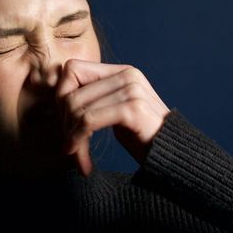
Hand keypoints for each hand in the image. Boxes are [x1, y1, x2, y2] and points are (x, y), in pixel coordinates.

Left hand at [56, 59, 170, 176]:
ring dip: (72, 137)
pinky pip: (88, 121)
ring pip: (77, 107)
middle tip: (70, 147)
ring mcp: (131, 90)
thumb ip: (93, 100)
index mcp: (121, 71)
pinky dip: (79, 141)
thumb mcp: (113, 112)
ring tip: (77, 157)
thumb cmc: (142, 137)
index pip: (72, 70)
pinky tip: (83, 162)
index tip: (66, 125)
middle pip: (70, 91)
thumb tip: (57, 99)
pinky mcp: (133, 109)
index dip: (62, 96)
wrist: (175, 157)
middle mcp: (127, 74)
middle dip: (64, 123)